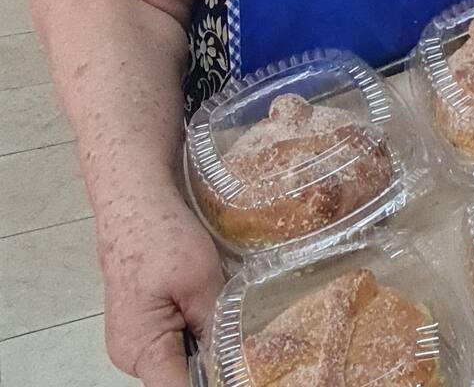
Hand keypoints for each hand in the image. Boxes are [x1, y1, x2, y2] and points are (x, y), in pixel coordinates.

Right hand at [97, 194, 222, 385]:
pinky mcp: (141, 321)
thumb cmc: (161, 236)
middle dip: (212, 361)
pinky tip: (209, 303)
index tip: (241, 371)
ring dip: (204, 341)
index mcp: (141, 349)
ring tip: (229, 314)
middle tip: (246, 339)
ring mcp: (133, 338)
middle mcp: (130, 353)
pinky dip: (193, 326)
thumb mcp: (201, 282)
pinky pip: (172, 337)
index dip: (214, 381)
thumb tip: (232, 360)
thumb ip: (216, 326)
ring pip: (179, 356)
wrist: (135, 201)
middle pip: (180, 376)